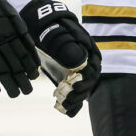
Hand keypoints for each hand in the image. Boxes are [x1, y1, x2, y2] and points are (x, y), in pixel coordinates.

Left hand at [19, 0, 101, 116]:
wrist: (42, 26)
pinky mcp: (71, 77)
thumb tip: (79, 60)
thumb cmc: (51, 28)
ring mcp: (80, 70)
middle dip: (80, 93)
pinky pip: (75, 92)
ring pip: (83, 88)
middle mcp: (88, 62)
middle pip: (90, 81)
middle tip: (68, 100)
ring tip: (64, 105)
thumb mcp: (58, 33)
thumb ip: (68, 45)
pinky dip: (71, 102)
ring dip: (75, 99)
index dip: (85, 81)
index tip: (74, 87)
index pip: (93, 69)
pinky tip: (63, 109)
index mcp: (89, 51)